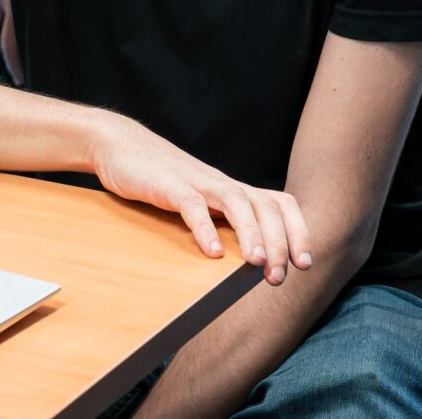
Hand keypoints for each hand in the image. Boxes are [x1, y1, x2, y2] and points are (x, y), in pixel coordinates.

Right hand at [88, 114, 311, 285]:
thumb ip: (218, 222)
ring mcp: (196, 181)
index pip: (279, 203)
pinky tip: (212, 253)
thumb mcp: (196, 201)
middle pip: (265, 206)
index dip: (297, 230)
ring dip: (252, 235)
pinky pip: (192, 205)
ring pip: (237, 203)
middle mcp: (221, 183)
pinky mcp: (168, 184)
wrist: (117, 144)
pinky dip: (205, 228)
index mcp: (231, 189)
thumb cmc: (159, 179)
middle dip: (278, 242)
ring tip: (258, 265)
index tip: (304, 263)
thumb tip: (241, 262)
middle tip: (280, 277)